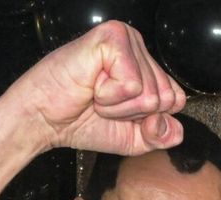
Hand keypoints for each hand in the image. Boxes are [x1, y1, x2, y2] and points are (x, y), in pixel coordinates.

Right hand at [15, 21, 186, 155]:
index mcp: (145, 65)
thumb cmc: (81, 122)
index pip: (176, 99)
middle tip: (102, 103)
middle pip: (165, 98)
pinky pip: (132, 84)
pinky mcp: (113, 39)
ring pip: (149, 93)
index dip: (147, 118)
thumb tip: (177, 129)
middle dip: (131, 112)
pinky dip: (109, 95)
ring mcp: (127, 39)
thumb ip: (162, 136)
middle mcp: (138, 47)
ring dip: (117, 106)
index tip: (118, 113)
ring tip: (95, 94)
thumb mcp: (133, 139)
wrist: (43, 119)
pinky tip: (91, 85)